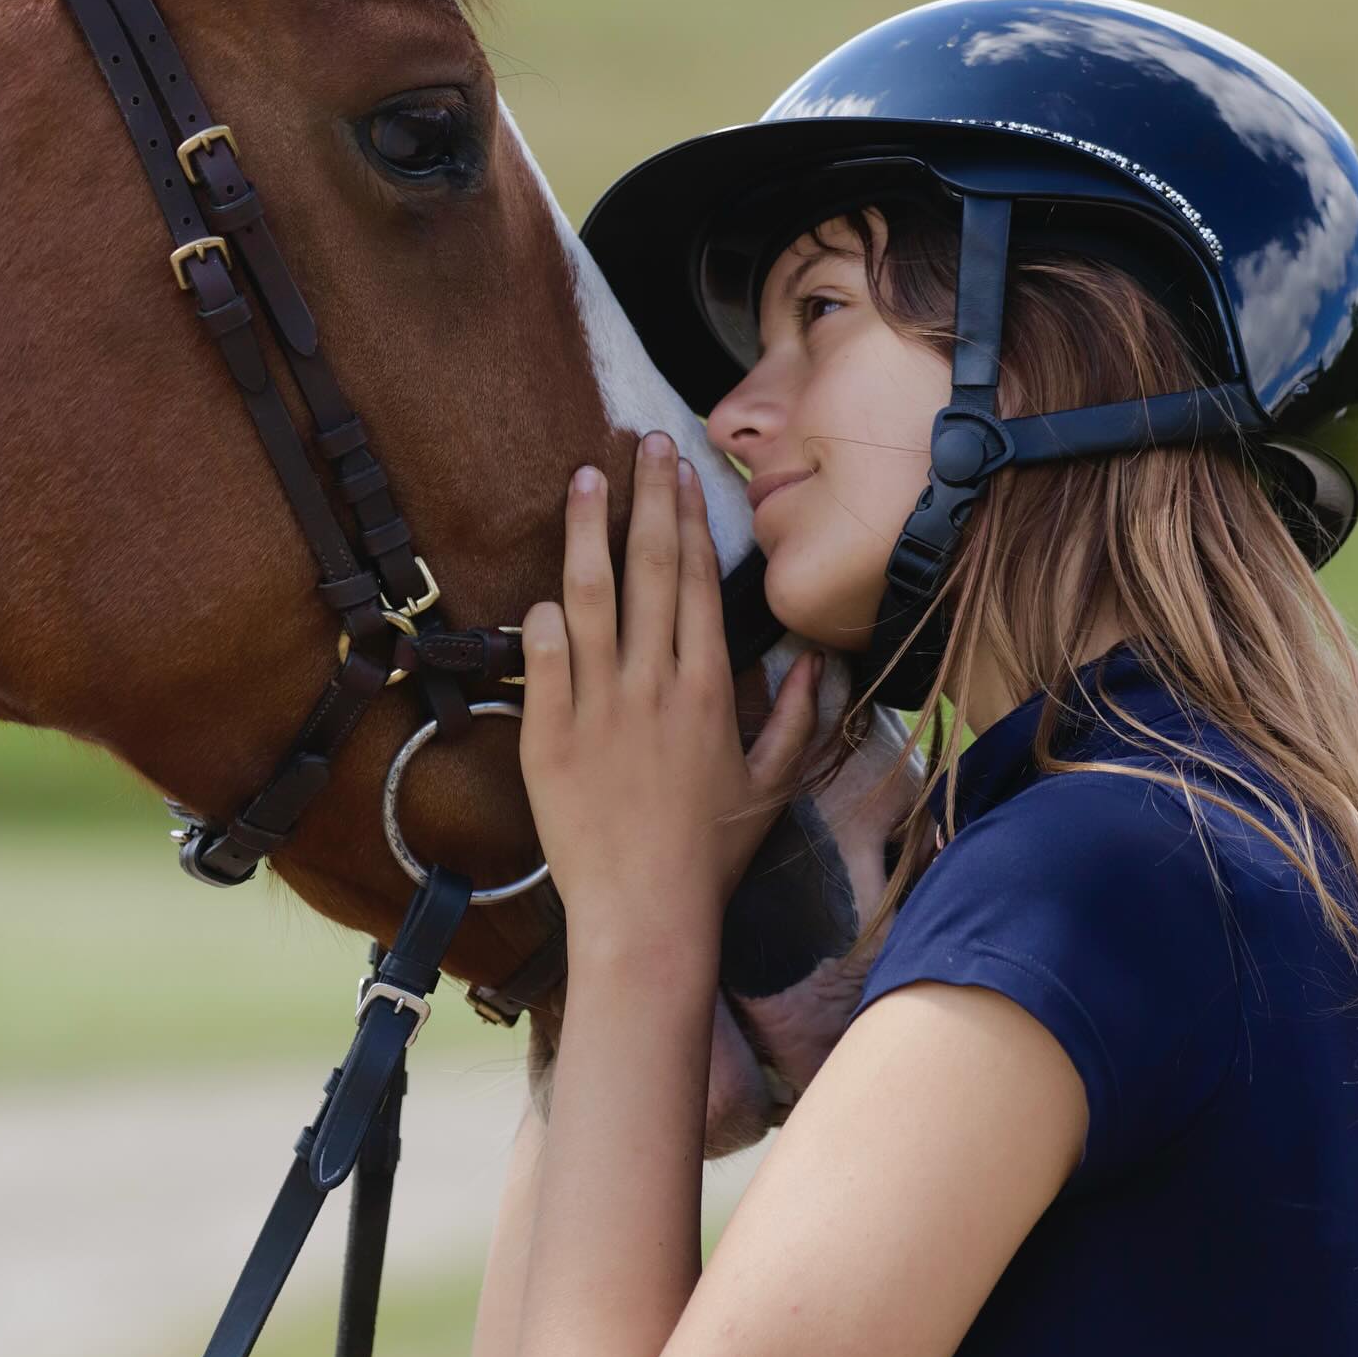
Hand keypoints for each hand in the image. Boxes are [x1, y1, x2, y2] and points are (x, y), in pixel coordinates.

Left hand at [518, 429, 823, 929]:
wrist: (645, 914)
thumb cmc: (709, 855)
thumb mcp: (769, 787)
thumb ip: (794, 719)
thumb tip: (814, 663)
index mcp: (708, 690)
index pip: (699, 583)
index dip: (690, 520)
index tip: (682, 472)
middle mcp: (655, 685)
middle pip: (652, 570)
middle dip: (649, 499)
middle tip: (644, 442)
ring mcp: (598, 708)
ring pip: (591, 598)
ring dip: (588, 531)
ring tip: (585, 477)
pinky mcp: (548, 737)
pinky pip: (543, 661)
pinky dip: (543, 621)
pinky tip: (545, 588)